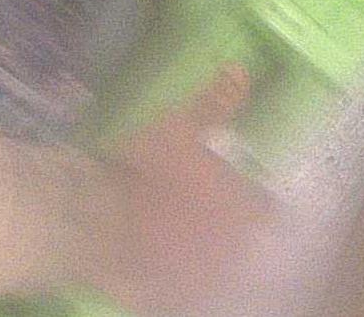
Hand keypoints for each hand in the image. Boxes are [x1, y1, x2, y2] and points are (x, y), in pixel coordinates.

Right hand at [94, 68, 277, 314]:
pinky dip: (170, 279)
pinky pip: (177, 291)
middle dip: (229, 229)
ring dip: (202, 255)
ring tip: (178, 238)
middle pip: (243, 243)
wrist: (94, 216)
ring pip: (213, 269)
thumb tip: (242, 70)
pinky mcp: (167, 296)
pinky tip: (154, 262)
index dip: (254, 200)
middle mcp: (232, 249)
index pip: (268, 209)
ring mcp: (200, 278)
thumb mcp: (179, 125)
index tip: (239, 193)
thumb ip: (215, 102)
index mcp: (244, 209)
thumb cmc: (144, 167)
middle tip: (202, 212)